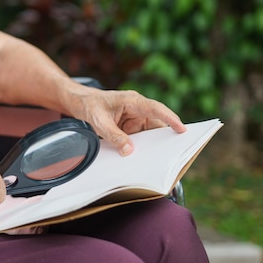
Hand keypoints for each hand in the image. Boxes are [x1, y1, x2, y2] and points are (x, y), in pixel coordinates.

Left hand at [68, 89, 186, 155]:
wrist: (80, 103)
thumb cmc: (90, 106)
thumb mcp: (99, 122)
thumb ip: (114, 136)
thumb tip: (129, 151)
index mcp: (133, 101)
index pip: (155, 109)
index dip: (170, 118)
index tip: (182, 129)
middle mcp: (138, 109)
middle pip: (156, 125)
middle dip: (163, 139)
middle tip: (171, 154)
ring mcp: (135, 119)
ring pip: (149, 134)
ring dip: (151, 146)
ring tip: (154, 160)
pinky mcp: (131, 128)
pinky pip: (140, 139)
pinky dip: (141, 148)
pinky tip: (141, 159)